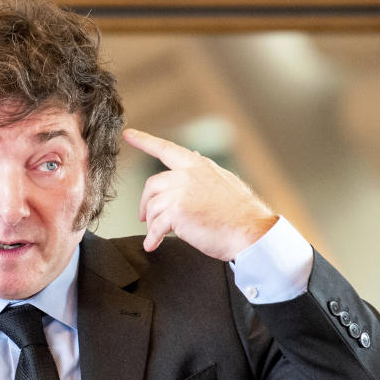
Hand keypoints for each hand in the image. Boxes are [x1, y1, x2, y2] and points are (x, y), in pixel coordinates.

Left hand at [123, 128, 277, 259]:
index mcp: (198, 165)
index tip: (129, 134)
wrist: (251, 232)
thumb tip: (194, 154)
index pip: (166, 149)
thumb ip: (204, 169)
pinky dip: (152, 238)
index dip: (144, 141)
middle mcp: (187, 174)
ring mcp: (181, 192)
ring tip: (157, 235)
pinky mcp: (177, 212)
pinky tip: (152, 245)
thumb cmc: (240, 213)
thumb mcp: (224, 181)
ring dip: (152, 224)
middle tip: (144, 218)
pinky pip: (155, 226)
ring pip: (152, 207)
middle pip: (151, 185)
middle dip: (145, 203)